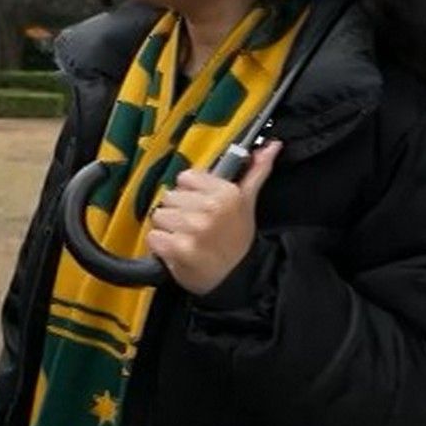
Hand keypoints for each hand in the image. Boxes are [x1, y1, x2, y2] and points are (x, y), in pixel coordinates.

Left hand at [144, 141, 281, 294]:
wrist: (235, 279)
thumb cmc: (237, 241)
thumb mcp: (248, 203)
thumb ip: (256, 171)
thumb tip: (272, 146)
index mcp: (225, 193)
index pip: (185, 178)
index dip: (189, 194)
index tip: (200, 206)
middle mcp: (210, 208)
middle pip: (170, 197)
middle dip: (178, 212)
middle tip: (195, 227)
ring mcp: (194, 229)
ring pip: (159, 216)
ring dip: (168, 230)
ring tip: (187, 239)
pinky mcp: (179, 248)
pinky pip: (154, 237)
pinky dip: (161, 246)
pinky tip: (178, 251)